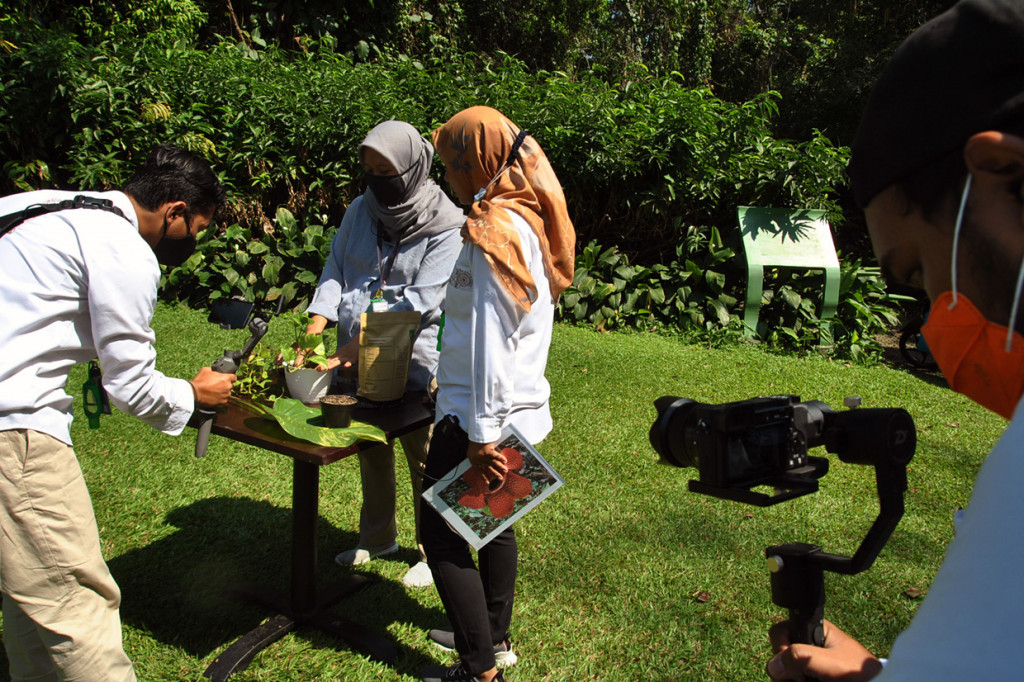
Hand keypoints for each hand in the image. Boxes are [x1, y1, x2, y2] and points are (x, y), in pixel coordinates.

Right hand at [190, 366, 236, 406]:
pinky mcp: (223, 402)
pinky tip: (214, 396)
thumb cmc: (200, 381)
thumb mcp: (206, 370)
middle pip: (230, 385)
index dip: (230, 377)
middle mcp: (228, 387)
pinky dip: (221, 398)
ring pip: (227, 393)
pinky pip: (224, 399)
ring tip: (215, 391)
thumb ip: (213, 369)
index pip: (234, 377)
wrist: (196, 393)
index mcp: (226, 378)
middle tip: (217, 385)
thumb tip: (214, 369)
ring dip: (223, 392)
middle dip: (225, 385)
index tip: (227, 378)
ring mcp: (226, 395)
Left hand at [321, 336, 359, 371]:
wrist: (358, 342)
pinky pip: (350, 362)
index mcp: (336, 356)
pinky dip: (348, 364)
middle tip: (318, 369)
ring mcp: (346, 358)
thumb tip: (326, 362)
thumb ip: (334, 359)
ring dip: (333, 364)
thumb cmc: (349, 349)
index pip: (327, 361)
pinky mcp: (353, 359)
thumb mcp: (340, 354)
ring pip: (339, 362)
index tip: (315, 368)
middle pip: (331, 362)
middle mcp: (339, 357)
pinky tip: (346, 366)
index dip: (321, 364)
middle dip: (324, 366)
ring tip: (328, 368)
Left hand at [467, 440, 507, 486]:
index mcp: (473, 461)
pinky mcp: (489, 451)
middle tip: (500, 478)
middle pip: (489, 468)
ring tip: (505, 471)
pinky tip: (505, 461)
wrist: (475, 435)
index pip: (479, 472)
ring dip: (500, 467)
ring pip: (494, 463)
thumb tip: (482, 464)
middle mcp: (479, 460)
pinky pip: (497, 456)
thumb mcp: (470, 452)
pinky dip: (501, 458)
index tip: (488, 483)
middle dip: (495, 474)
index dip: (484, 478)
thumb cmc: (473, 443)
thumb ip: (475, 459)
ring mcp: (484, 456)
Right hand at [767, 619, 882, 680]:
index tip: (793, 664)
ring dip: (792, 681)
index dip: (781, 648)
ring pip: (783, 672)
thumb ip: (800, 657)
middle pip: (778, 655)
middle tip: (804, 680)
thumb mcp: (829, 662)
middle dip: (787, 671)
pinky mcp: (809, 677)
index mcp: (813, 631)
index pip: (780, 632)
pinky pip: (791, 680)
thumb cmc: (859, 673)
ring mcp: (807, 665)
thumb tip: (773, 665)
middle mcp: (807, 646)